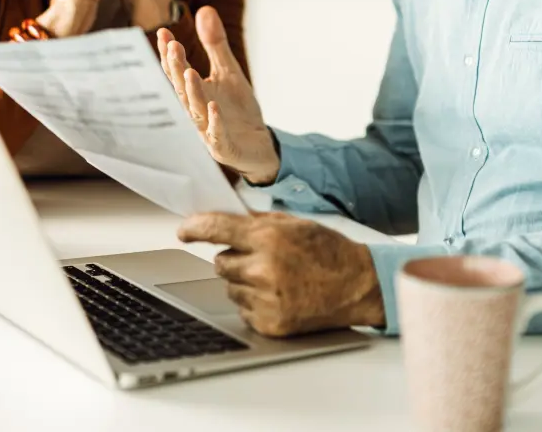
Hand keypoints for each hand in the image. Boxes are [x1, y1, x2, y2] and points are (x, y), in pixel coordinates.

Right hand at [158, 7, 279, 183]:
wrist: (258, 145)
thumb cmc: (238, 109)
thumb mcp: (229, 71)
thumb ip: (215, 44)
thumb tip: (205, 9)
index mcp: (196, 92)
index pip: (177, 71)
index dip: (169, 54)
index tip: (163, 32)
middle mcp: (196, 111)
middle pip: (182, 89)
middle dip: (176, 69)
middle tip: (172, 46)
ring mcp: (208, 131)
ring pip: (195, 111)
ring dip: (192, 92)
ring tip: (189, 72)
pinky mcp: (223, 147)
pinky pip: (217, 134)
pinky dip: (215, 122)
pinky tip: (214, 107)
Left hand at [178, 212, 384, 335]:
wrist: (358, 286)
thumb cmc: (328, 252)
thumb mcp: (293, 223)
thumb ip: (256, 222)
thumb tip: (222, 219)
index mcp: (269, 238)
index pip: (216, 229)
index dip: (195, 228)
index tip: (184, 231)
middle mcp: (264, 269)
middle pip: (219, 262)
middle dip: (233, 258)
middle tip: (260, 258)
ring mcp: (266, 299)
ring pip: (229, 287)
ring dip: (243, 282)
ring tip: (276, 278)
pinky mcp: (270, 323)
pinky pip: (241, 309)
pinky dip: (254, 302)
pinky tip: (279, 295)